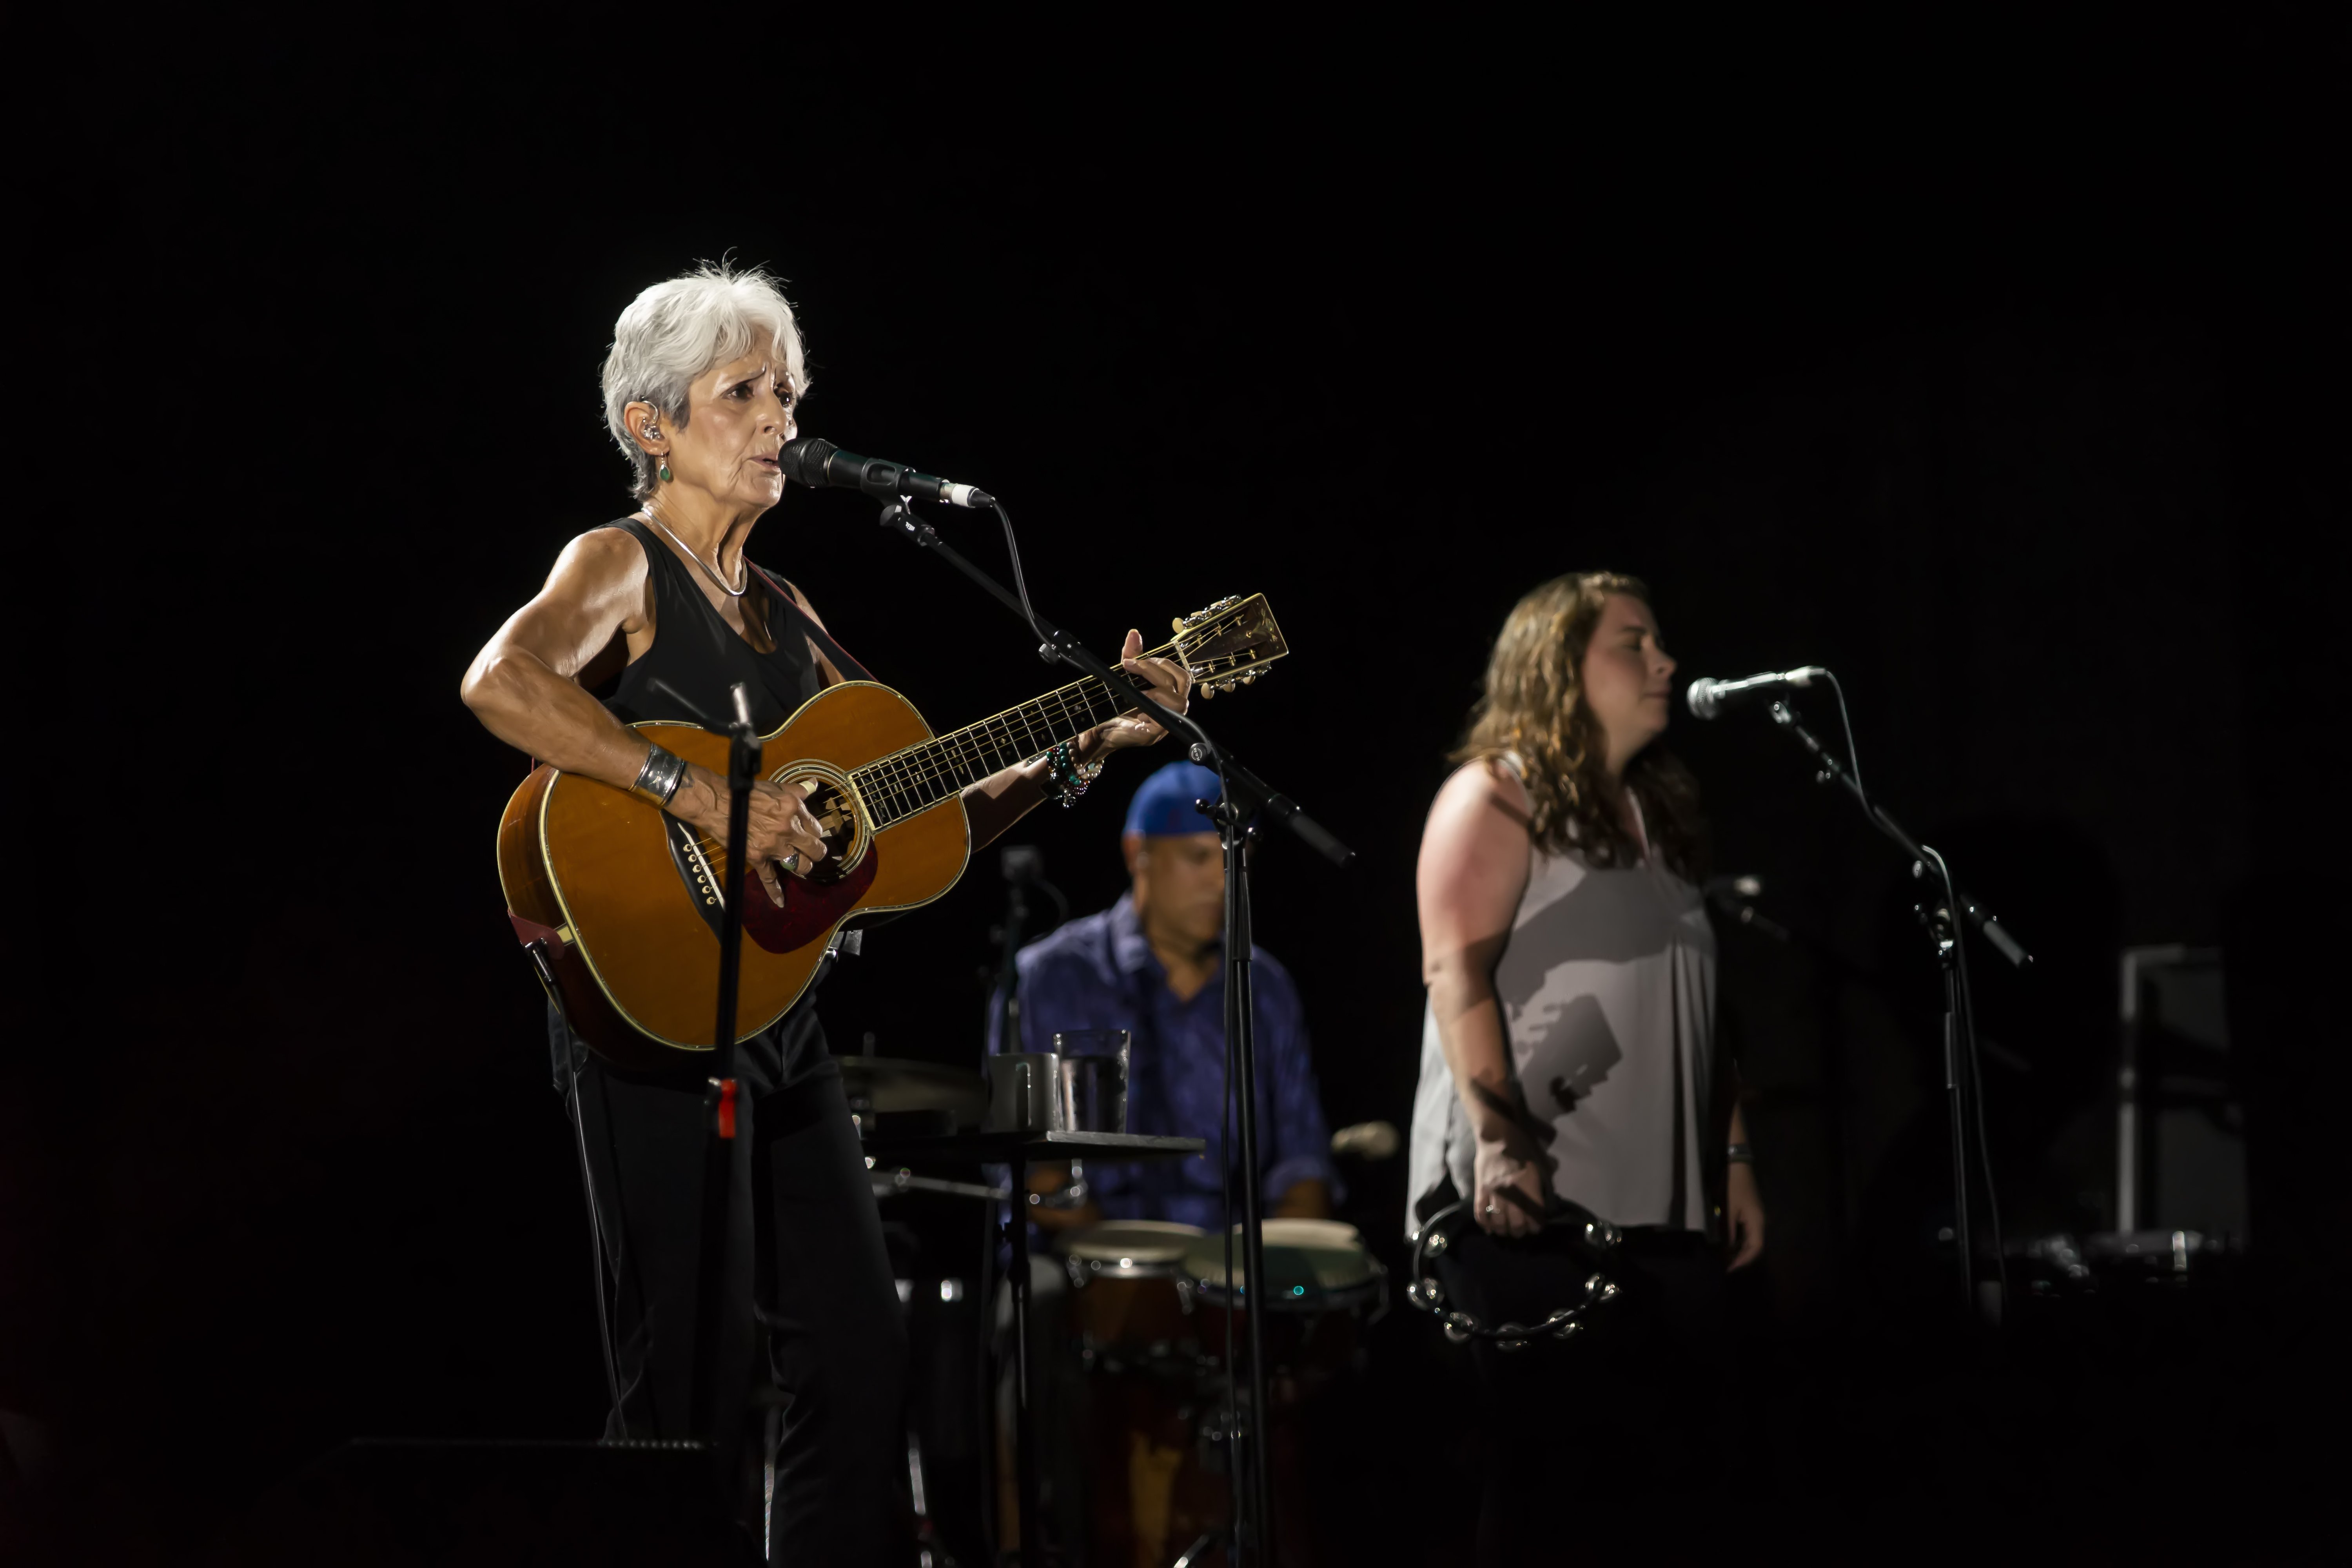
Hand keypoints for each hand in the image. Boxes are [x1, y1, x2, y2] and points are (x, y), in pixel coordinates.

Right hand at [677, 764, 827, 904]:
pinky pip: (769, 878)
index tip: (810, 833)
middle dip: (816, 852)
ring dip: (803, 867)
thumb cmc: (746, 793)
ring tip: (801, 864)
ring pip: (800, 865)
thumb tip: (813, 784)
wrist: (718, 803)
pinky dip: (775, 892)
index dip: (814, 831)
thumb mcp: (775, 786)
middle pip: (814, 849)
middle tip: (813, 852)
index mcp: (793, 809)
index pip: (816, 827)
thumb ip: (797, 789)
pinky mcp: (757, 858)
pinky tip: (781, 902)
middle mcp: (787, 829)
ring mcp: (773, 846)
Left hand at [1080, 628, 1192, 754]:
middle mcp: (1172, 708)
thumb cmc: (1115, 705)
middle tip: (1132, 668)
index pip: (1180, 673)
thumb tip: (1134, 633)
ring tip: (1136, 690)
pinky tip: (1135, 710)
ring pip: (1179, 702)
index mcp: (1169, 693)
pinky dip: (1149, 711)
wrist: (1099, 730)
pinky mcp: (1154, 735)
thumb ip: (1131, 656)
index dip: (1160, 663)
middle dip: (1156, 670)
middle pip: (1184, 682)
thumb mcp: (1124, 677)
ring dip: (1156, 691)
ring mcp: (1166, 723)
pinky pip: (1163, 721)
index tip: (1132, 661)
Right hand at [1472, 1135, 1546, 1238]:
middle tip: (1521, 1230)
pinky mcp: (1480, 1190)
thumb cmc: (1522, 1147)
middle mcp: (1512, 1193)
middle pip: (1517, 1223)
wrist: (1497, 1136)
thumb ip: (1546, 1180)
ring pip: (1499, 1222)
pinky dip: (1485, 1224)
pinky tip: (1489, 1228)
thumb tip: (1550, 1195)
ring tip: (1506, 1230)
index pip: (1535, 1216)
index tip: (1536, 1226)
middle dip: (1521, 1231)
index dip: (1536, 1226)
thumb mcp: (1541, 1162)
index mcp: (1529, 1187)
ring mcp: (1494, 1193)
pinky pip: (1481, 1212)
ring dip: (1504, 1230)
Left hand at [1725, 1162, 1765, 1270]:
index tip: (1730, 1268)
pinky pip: (1748, 1233)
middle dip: (1742, 1258)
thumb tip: (1727, 1249)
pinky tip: (1729, 1245)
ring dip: (1740, 1250)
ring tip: (1726, 1259)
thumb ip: (1728, 1231)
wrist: (1738, 1166)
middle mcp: (1760, 1222)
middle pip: (1755, 1247)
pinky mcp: (1752, 1214)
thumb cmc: (1733, 1187)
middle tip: (1726, 1266)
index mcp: (1757, 1222)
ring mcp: (1757, 1218)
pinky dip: (1740, 1241)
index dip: (1744, 1260)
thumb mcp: (1728, 1210)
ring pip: (1752, 1240)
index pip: (1756, 1248)